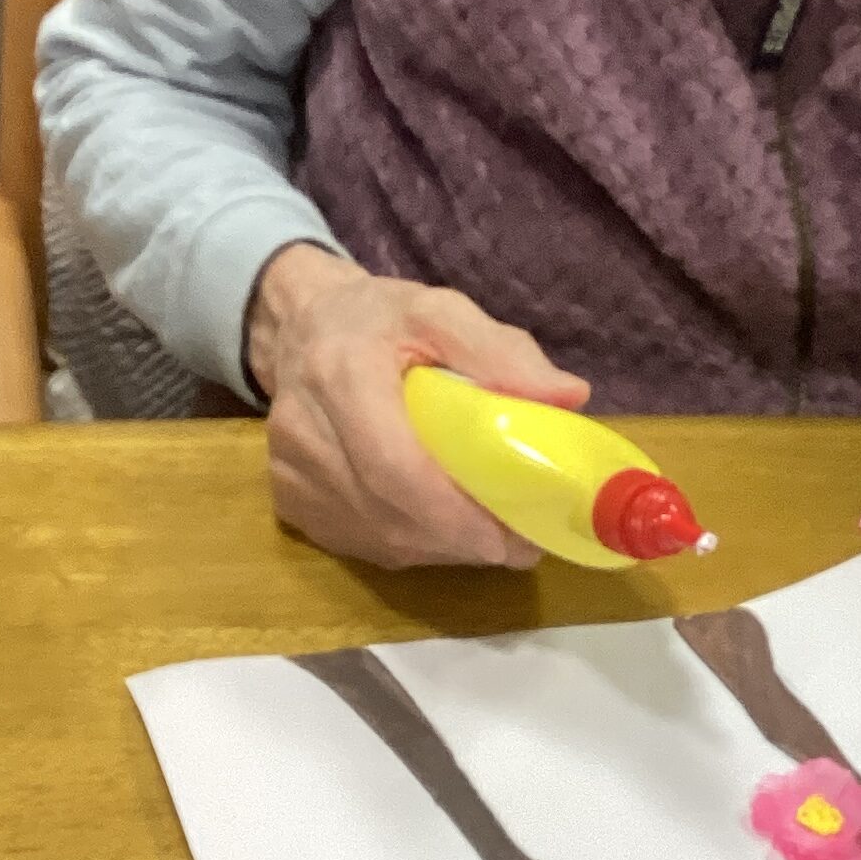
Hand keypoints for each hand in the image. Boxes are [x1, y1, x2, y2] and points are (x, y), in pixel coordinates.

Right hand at [245, 244, 589, 568]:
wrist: (302, 328)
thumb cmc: (381, 319)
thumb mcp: (442, 310)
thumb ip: (501, 351)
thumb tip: (569, 397)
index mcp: (342, 373)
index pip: (394, 465)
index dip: (455, 514)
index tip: (516, 536)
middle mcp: (305, 431)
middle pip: (391, 515)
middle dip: (465, 541)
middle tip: (522, 544)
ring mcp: (291, 475)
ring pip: (380, 540)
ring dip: (444, 549)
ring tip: (490, 533)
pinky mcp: (291, 503)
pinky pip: (364, 544)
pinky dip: (413, 545)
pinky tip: (442, 527)